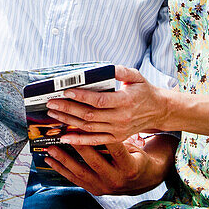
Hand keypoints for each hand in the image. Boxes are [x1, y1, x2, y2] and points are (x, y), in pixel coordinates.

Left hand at [43, 135, 174, 195]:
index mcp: (130, 167)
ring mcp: (104, 187)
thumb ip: (119, 137)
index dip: (101, 136)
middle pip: (95, 161)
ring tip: (51, 148)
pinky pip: (75, 179)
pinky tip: (50, 160)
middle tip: (64, 133)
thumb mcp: (136, 146)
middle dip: (78, 146)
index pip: (115, 149)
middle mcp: (116, 180)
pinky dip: (61, 169)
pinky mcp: (95, 190)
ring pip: (81, 172)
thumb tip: (101, 117)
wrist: (141, 182)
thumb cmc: (137, 158)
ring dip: (64, 159)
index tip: (88, 124)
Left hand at [47, 66, 169, 144]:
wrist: (158, 111)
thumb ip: (121, 71)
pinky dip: (78, 140)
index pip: (99, 100)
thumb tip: (106, 67)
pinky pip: (94, 141)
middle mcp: (121, 118)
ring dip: (69, 121)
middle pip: (89, 115)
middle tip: (51, 102)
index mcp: (126, 101)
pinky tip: (64, 136)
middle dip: (68, 109)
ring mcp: (118, 130)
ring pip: (88, 127)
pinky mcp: (116, 138)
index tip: (65, 91)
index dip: (81, 97)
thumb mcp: (136, 76)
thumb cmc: (144, 90)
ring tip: (53, 114)